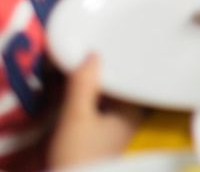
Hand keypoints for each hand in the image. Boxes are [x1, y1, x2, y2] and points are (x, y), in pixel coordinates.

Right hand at [48, 55, 142, 169]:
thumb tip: (92, 55)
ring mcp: (112, 130)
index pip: (127, 78)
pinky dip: (81, 100)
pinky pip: (92, 110)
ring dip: (86, 85)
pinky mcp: (97, 138)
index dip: (112, 61)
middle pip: (113, 87)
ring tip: (72, 64)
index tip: (99, 44)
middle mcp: (126, 120)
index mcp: (132, 112)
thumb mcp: (77, 118)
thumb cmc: (79, 156)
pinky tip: (67, 91)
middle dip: (95, 72)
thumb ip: (83, 85)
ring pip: (101, 98)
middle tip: (80, 50)